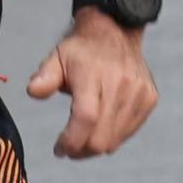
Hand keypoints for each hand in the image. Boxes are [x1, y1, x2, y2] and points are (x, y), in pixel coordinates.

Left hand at [26, 8, 157, 158]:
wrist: (115, 32)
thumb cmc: (82, 51)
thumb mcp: (57, 58)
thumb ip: (45, 77)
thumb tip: (34, 91)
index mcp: (93, 74)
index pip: (86, 117)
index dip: (72, 140)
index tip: (59, 149)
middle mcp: (120, 84)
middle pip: (101, 137)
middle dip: (81, 150)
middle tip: (69, 148)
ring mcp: (138, 93)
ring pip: (116, 139)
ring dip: (96, 146)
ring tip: (82, 139)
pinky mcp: (149, 99)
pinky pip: (129, 132)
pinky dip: (113, 137)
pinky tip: (101, 128)